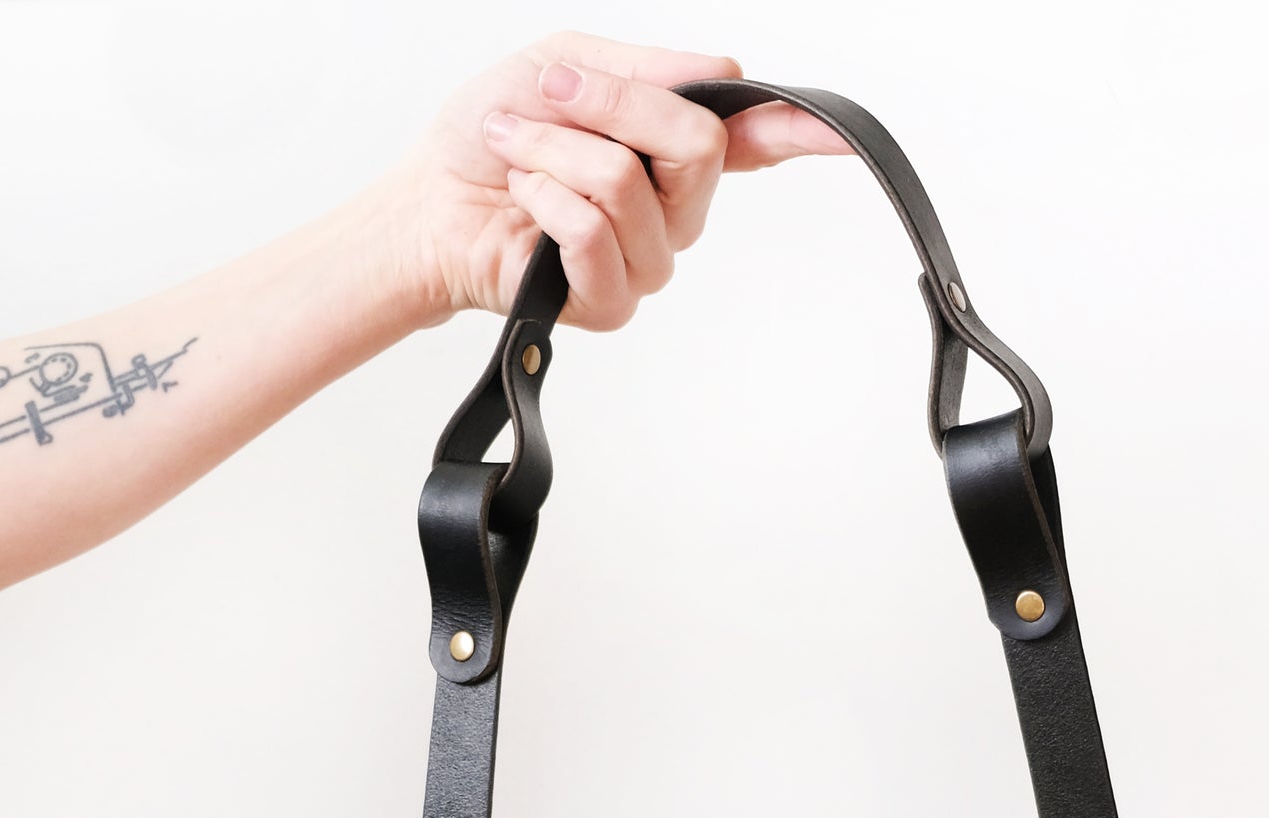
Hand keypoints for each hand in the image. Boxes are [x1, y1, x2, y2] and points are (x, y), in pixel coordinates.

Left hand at [387, 31, 849, 332]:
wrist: (430, 200)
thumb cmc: (495, 135)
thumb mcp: (568, 65)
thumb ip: (646, 69)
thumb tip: (720, 72)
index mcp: (673, 146)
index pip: (754, 140)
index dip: (800, 132)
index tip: (838, 132)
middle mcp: (674, 208)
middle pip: (696, 144)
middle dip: (613, 103)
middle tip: (554, 96)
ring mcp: (646, 259)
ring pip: (628, 183)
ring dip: (555, 150)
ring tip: (519, 151)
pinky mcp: (610, 301)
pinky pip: (592, 232)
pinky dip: (545, 197)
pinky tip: (524, 201)